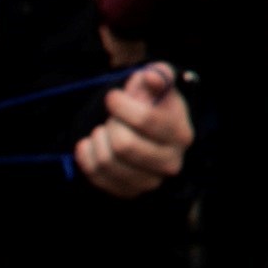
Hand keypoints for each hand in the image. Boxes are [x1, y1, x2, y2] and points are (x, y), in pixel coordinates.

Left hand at [74, 66, 190, 197]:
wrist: (145, 132)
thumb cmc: (151, 105)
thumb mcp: (157, 86)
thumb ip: (158, 75)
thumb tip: (151, 77)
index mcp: (180, 133)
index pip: (146, 120)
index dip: (122, 105)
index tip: (112, 97)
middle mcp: (171, 162)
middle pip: (124, 145)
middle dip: (110, 126)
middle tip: (111, 119)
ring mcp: (150, 181)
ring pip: (108, 162)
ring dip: (98, 140)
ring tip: (102, 131)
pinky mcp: (129, 192)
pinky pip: (97, 177)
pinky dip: (87, 157)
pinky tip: (91, 145)